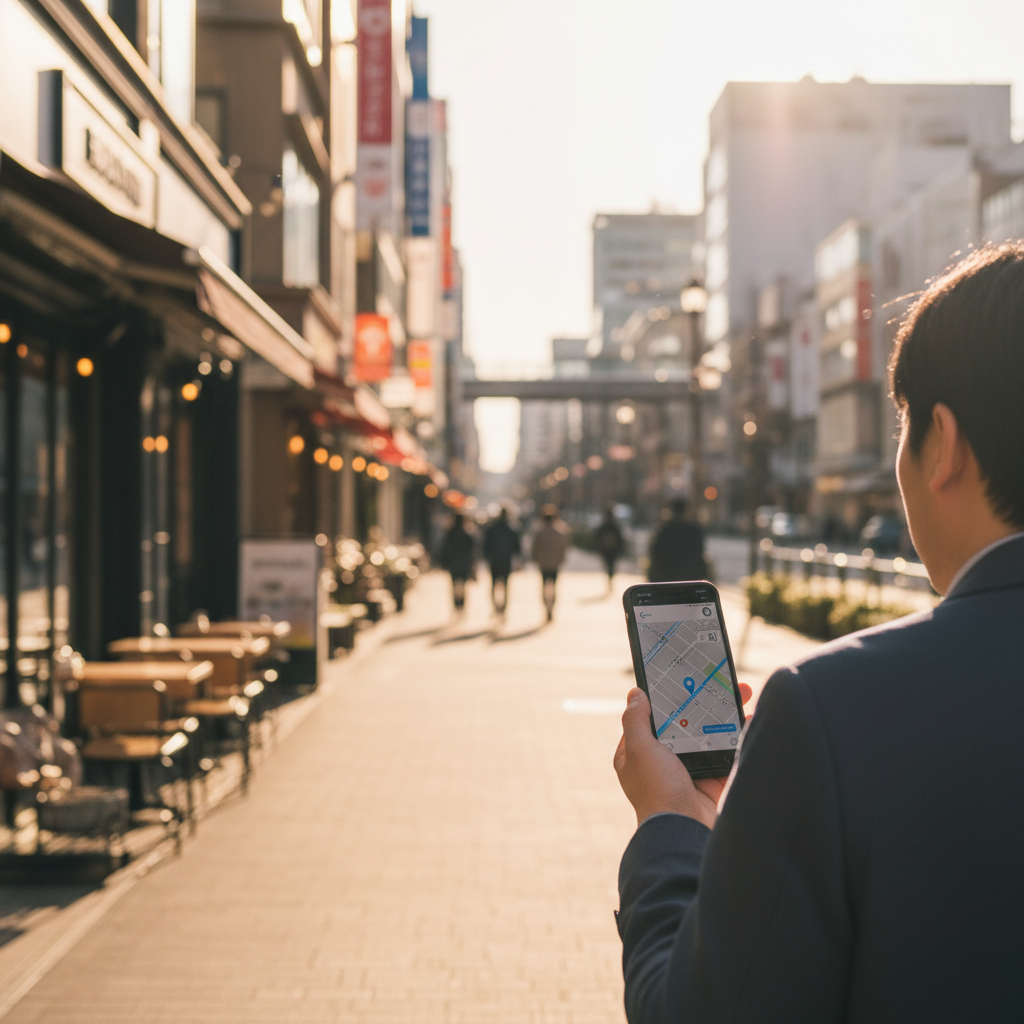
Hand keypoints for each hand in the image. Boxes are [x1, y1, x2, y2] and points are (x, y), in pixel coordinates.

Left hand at [613, 684, 752, 829]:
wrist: (686, 832)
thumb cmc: (657, 791)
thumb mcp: (639, 750)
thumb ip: (635, 721)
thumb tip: (634, 694)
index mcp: (638, 754)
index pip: (649, 718)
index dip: (665, 699)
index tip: (682, 680)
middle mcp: (662, 761)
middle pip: (683, 723)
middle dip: (702, 703)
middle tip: (720, 683)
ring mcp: (688, 771)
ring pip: (707, 735)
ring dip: (724, 715)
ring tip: (741, 694)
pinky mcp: (712, 780)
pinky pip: (727, 753)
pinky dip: (739, 736)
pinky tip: (752, 718)